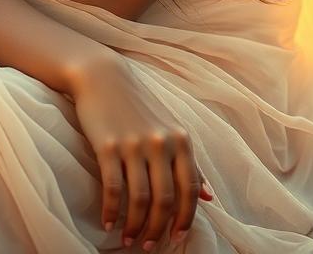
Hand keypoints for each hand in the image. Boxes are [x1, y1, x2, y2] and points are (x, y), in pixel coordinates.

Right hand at [68, 57, 213, 248]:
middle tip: (148, 245)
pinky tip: (108, 223)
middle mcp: (161, 143)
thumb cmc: (138, 104)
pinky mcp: (108, 146)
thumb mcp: (170, 128)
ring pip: (140, 199)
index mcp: (180, 140)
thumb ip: (190, 162)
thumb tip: (209, 196)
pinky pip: (113, 189)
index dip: (184, 219)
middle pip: (165, 200)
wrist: (102, 76)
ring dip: (134, 226)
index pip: (189, 190)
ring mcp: (134, 144)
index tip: (175, 238)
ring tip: (128, 239)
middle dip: (157, 229)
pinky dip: (112, 211)